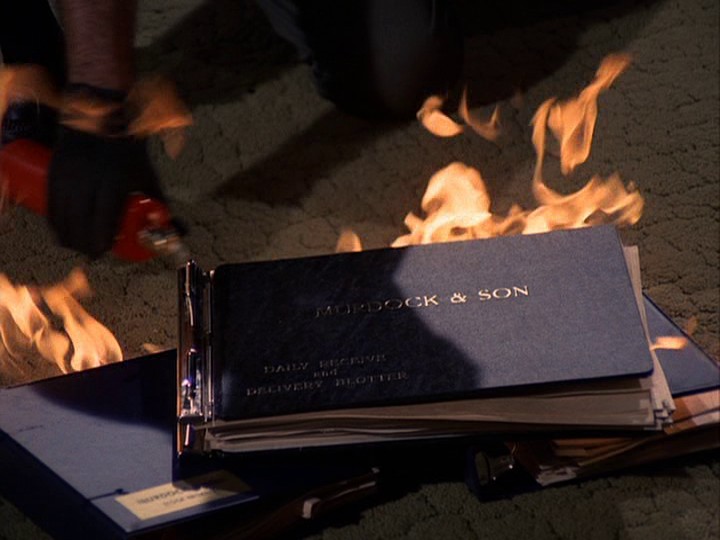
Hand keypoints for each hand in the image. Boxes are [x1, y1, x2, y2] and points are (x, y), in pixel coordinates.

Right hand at [47, 125, 163, 256]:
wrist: (102, 122)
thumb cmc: (130, 156)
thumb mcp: (148, 179)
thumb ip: (163, 207)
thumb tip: (181, 233)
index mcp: (114, 185)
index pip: (103, 221)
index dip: (100, 241)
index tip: (104, 251)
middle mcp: (87, 182)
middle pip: (80, 225)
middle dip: (85, 244)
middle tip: (93, 253)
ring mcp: (68, 179)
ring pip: (62, 218)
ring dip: (68, 238)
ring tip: (78, 246)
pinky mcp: (54, 175)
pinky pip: (51, 207)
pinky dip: (55, 225)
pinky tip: (62, 234)